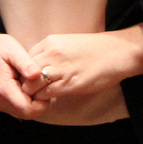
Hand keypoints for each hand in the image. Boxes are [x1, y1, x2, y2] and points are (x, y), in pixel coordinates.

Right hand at [0, 34, 48, 119]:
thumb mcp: (13, 49)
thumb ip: (25, 63)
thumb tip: (38, 74)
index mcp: (4, 89)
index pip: (28, 109)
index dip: (42, 102)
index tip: (46, 86)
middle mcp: (0, 101)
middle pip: (28, 114)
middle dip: (40, 103)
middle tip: (42, 83)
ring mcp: (0, 104)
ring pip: (25, 113)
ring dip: (34, 102)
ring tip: (34, 83)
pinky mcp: (2, 103)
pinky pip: (20, 109)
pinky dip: (28, 101)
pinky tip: (28, 86)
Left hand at [21, 26, 142, 100]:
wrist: (119, 52)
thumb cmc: (95, 50)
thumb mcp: (68, 44)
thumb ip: (52, 53)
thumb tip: (40, 66)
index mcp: (50, 42)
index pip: (24, 59)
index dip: (24, 72)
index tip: (28, 80)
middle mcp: (51, 54)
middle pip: (23, 72)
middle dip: (23, 84)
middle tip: (27, 93)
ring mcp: (60, 69)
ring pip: (31, 84)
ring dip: (32, 94)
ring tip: (35, 99)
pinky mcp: (70, 84)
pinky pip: (46, 93)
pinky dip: (43, 99)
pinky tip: (48, 101)